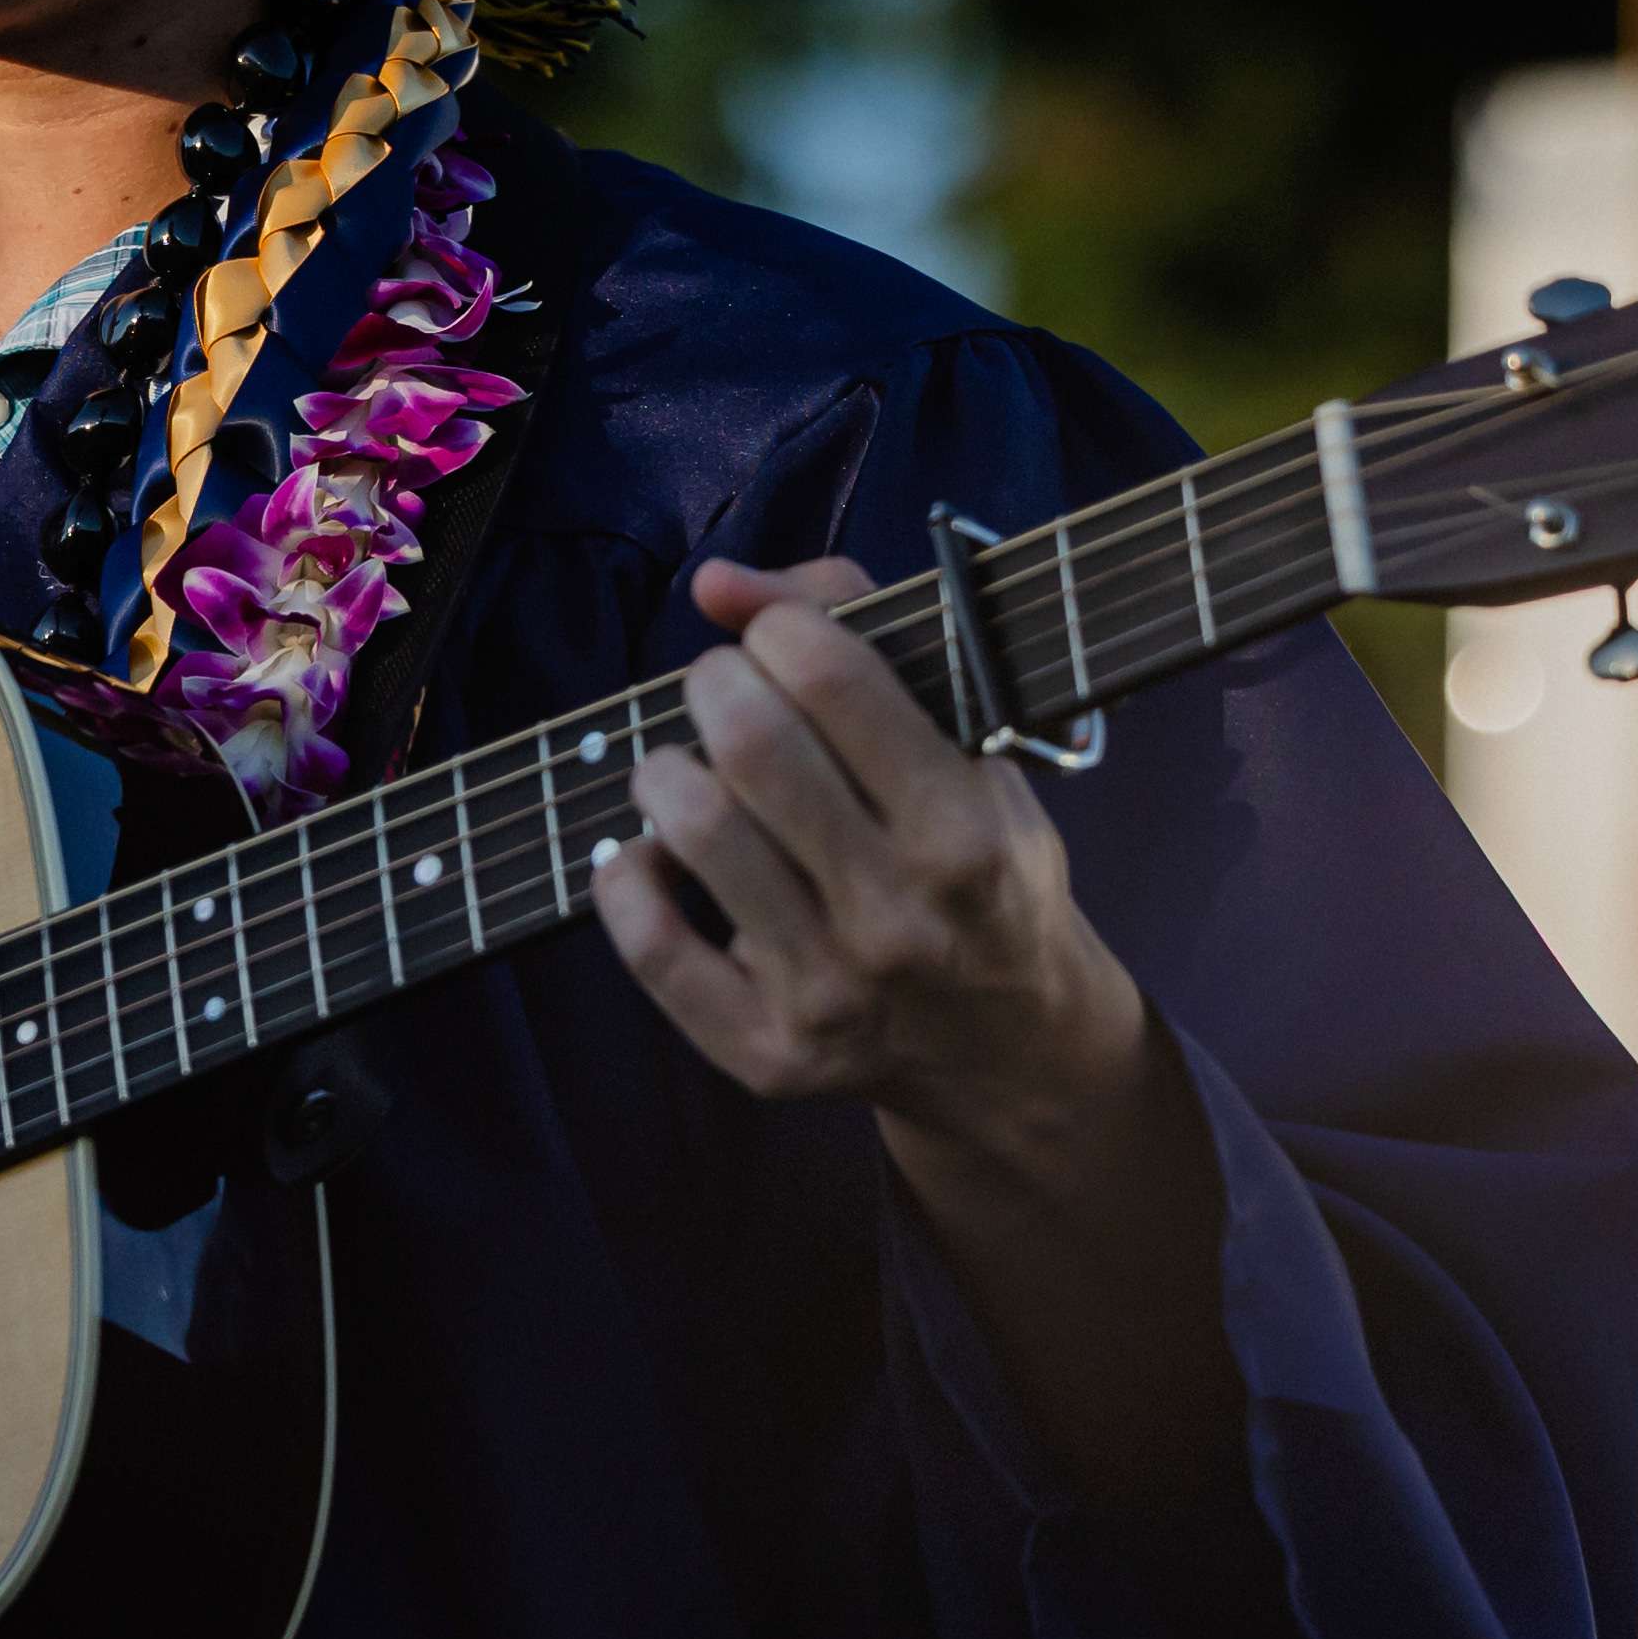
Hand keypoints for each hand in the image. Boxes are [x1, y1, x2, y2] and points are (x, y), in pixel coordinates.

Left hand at [596, 554, 1155, 1170]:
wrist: (1010, 1051)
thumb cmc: (983, 871)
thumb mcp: (976, 750)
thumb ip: (863, 634)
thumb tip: (717, 584)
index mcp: (963, 833)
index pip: (834, 678)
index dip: (780, 628)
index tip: (779, 638)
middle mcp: (898, 918)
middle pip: (752, 745)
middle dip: (715, 683)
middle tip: (724, 690)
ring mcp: (828, 994)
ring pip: (693, 831)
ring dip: (664, 768)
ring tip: (687, 768)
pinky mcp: (766, 1054)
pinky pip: (650, 946)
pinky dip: (626, 876)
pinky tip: (653, 853)